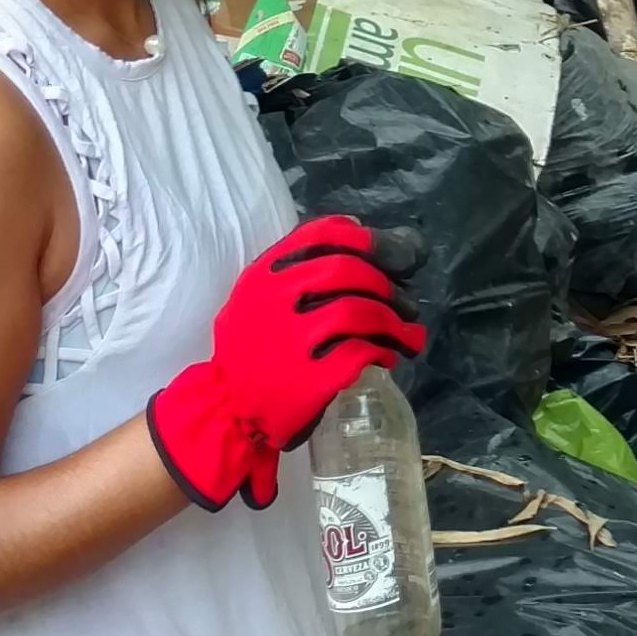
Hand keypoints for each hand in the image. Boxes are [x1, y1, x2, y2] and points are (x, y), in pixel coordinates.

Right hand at [145, 216, 423, 509]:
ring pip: (361, 312)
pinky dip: (381, 352)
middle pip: (350, 271)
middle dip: (387, 285)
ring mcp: (292, 342)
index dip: (369, 240)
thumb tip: (359, 227)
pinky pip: (361, 354)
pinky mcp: (311, 380)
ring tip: (408, 334)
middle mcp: (275, 302)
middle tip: (406, 303)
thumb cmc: (251, 348)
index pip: (324, 234)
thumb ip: (297, 263)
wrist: (228, 408)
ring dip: (394, 322)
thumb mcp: (258, 296)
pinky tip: (386, 358)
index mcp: (263, 276)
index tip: (392, 257)